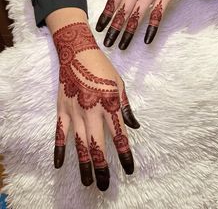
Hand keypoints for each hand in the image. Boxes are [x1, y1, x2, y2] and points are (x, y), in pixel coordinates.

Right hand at [52, 20, 139, 190]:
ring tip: (87, 182)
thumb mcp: (121, 85)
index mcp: (110, 106)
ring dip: (83, 165)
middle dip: (102, 168)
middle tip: (104, 186)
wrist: (78, 53)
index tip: (129, 170)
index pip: (120, 137)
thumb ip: (127, 107)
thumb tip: (135, 126)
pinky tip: (60, 164)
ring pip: (79, 144)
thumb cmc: (103, 69)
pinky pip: (60, 133)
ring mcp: (75, 112)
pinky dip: (59, 149)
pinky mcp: (62, 110)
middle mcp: (93, 113)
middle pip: (98, 147)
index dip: (125, 155)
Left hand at [96, 0, 213, 48]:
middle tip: (107, 43)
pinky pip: (157, 15)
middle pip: (122, 11)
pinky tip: (147, 40)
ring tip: (122, 46)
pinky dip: (151, 29)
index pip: (112, 1)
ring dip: (128, 33)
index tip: (99, 29)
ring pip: (137, 16)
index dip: (105, 16)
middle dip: (113, 29)